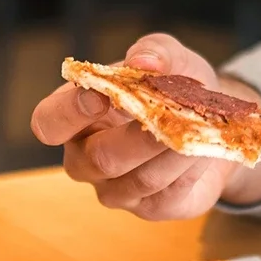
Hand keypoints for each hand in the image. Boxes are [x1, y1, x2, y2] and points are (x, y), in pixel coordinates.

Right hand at [30, 34, 260, 218]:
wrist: (211, 122)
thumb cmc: (173, 85)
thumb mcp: (167, 56)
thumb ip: (154, 51)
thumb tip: (143, 61)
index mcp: (72, 115)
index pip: (48, 123)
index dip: (70, 113)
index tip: (104, 97)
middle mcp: (85, 158)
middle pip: (99, 159)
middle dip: (138, 137)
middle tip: (170, 117)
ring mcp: (114, 189)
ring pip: (140, 179)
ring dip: (173, 152)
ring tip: (200, 128)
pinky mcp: (149, 208)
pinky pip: (167, 196)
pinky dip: (190, 170)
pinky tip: (205, 149)